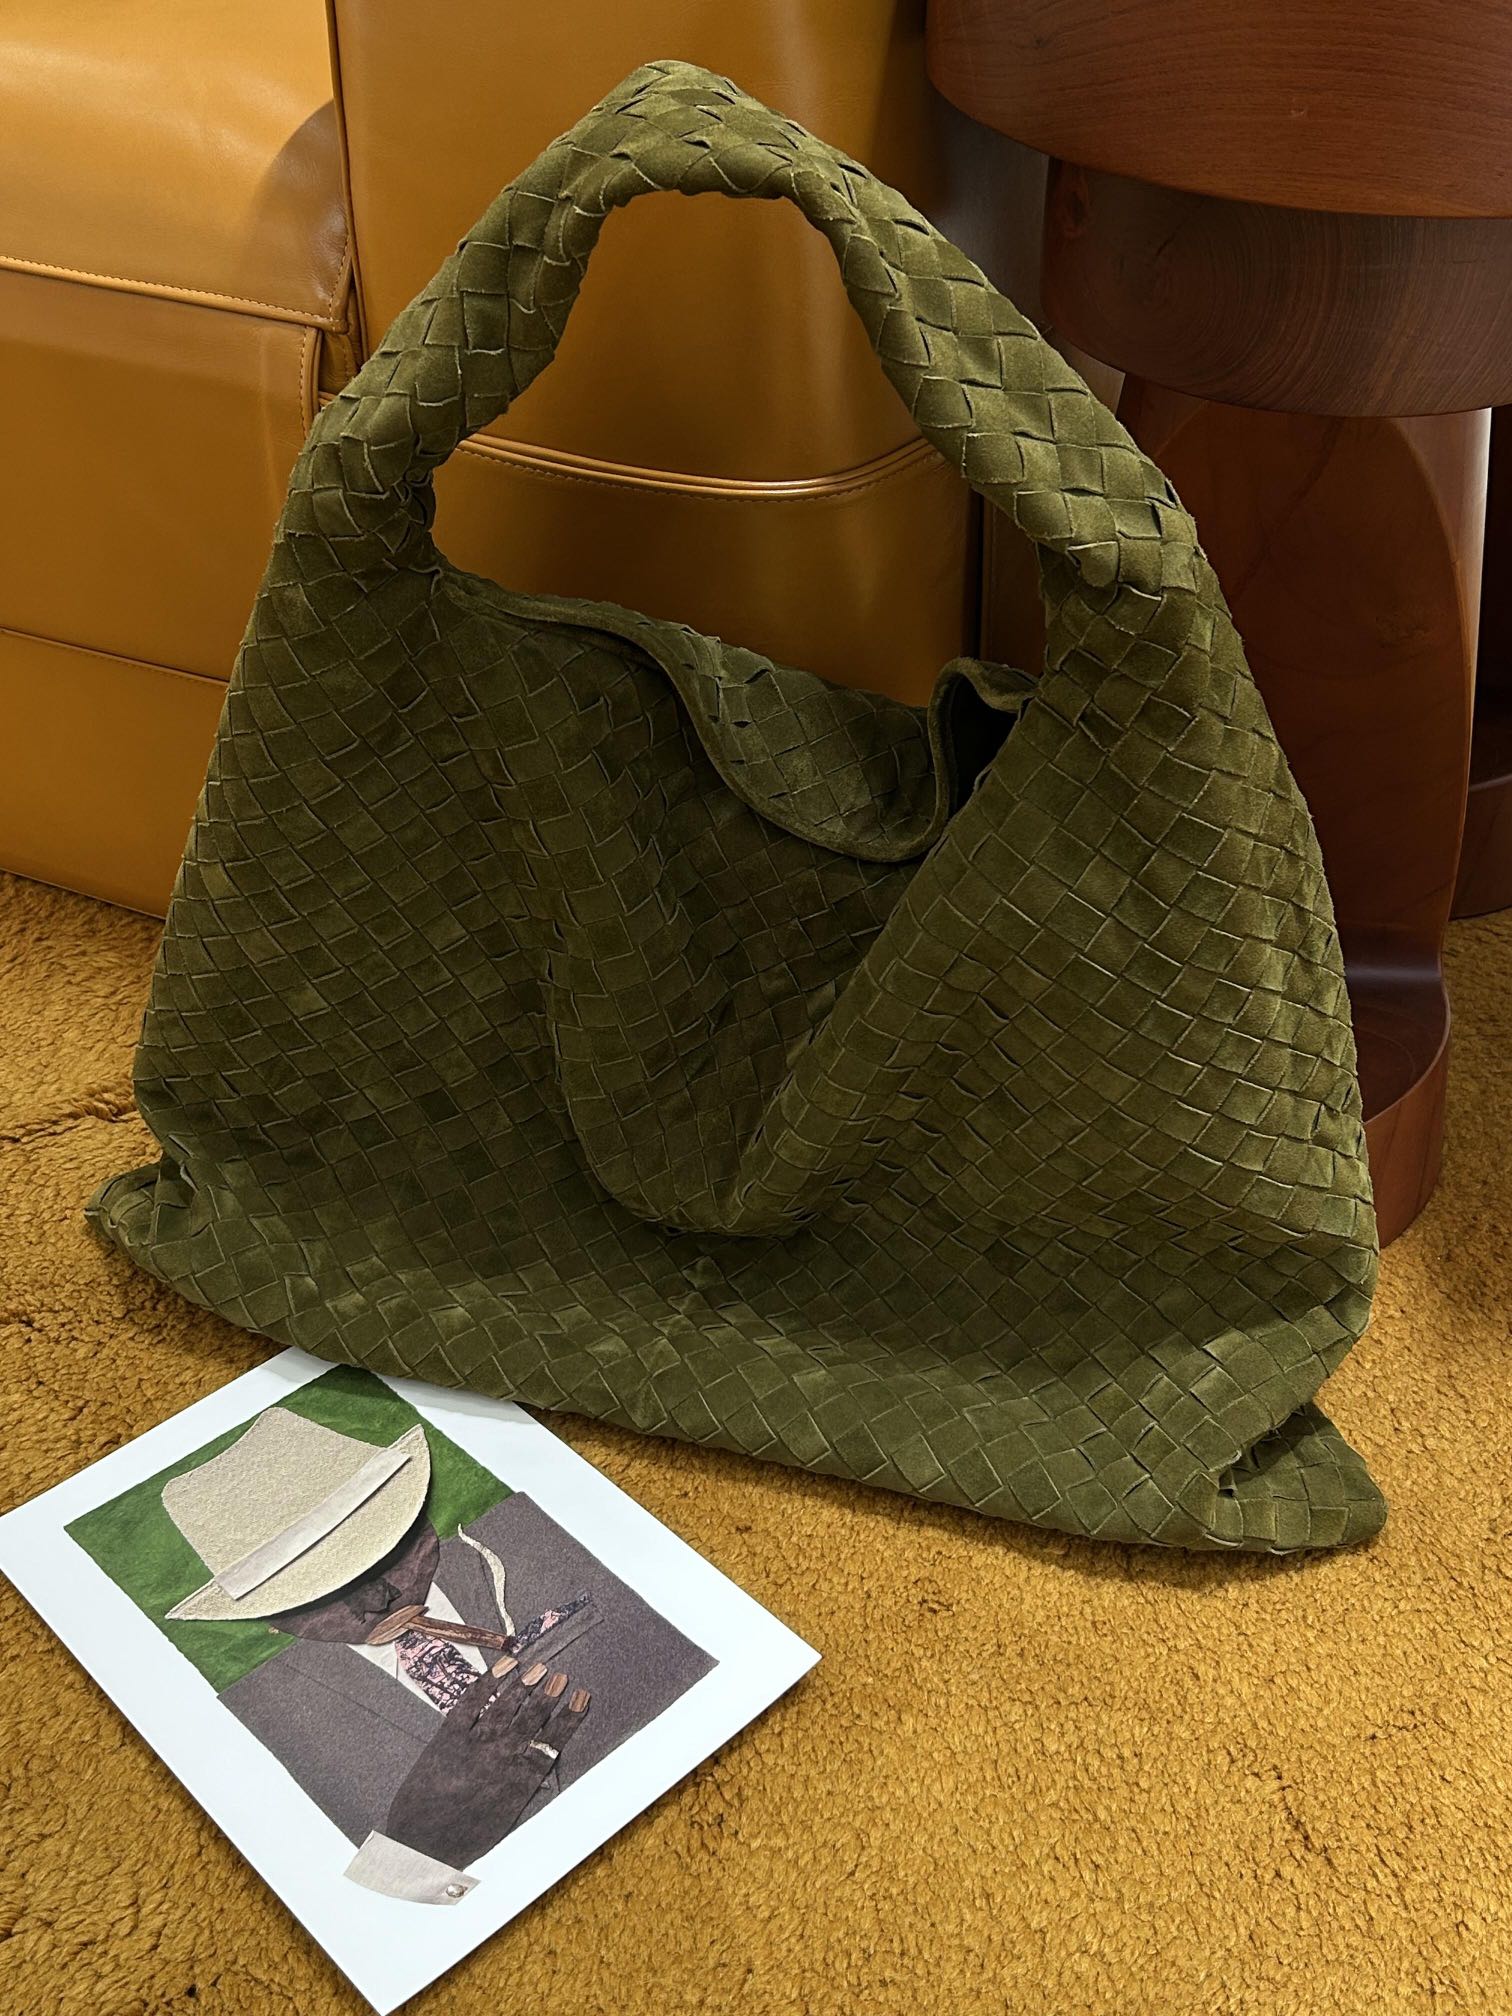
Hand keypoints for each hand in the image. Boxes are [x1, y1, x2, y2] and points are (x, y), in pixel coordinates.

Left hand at [385, 1657, 589, 1868]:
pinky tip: (503, 1669)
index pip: (551, 1742)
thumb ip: (520, 1789)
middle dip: (549, 1696)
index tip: (581, 1700)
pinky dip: (489, 1682)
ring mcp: (474, 1745)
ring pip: (505, 1707)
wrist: (420, 1846)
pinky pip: (472, 1703)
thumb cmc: (462, 1839)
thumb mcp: (503, 1820)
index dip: (568, 1719)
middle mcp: (500, 1759)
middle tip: (561, 1678)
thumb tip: (537, 1769)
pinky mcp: (449, 1736)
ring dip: (524, 1686)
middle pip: (531, 1720)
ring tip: (539, 1669)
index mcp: (518, 1783)